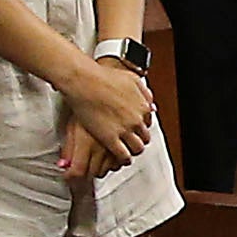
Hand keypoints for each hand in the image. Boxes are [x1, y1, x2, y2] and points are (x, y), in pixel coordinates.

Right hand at [58, 56, 154, 178]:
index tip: (134, 129)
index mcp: (143, 106)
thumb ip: (144, 92)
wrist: (85, 82)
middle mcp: (137, 119)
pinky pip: (123, 155)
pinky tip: (118, 158)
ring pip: (136, 148)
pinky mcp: (111, 138)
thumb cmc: (104, 77)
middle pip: (145, 137)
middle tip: (130, 141)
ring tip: (126, 152)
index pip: (148, 123)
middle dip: (138, 140)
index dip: (140, 127)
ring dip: (132, 151)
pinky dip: (122, 158)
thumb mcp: (132, 79)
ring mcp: (125, 129)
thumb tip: (151, 104)